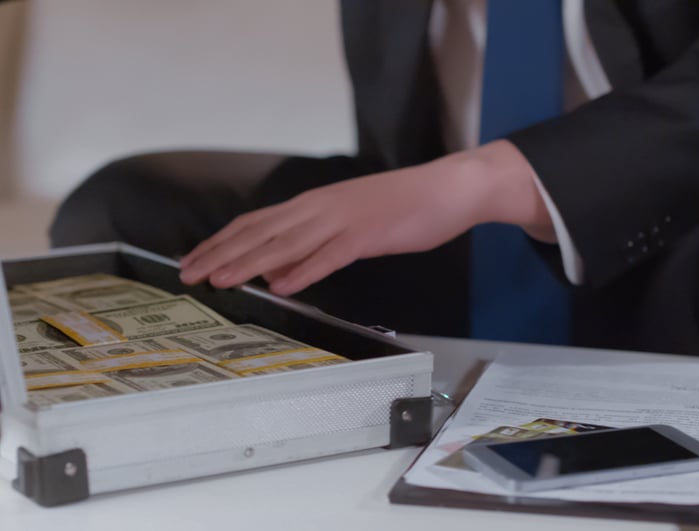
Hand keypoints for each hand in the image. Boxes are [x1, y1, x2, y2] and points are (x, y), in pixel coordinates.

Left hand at [179, 140, 552, 294]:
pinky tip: (282, 285)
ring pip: (287, 243)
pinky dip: (304, 270)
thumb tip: (277, 272)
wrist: (447, 187)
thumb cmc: (401, 206)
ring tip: (220, 280)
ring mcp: (343, 220)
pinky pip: (331, 255)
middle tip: (188, 274)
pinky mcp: (368, 234)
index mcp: (313, 205)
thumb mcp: (349, 225)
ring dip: (250, 262)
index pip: (256, 223)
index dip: (221, 242)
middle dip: (221, 253)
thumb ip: (313, 246)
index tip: (194, 259)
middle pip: (260, 232)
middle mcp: (319, 208)